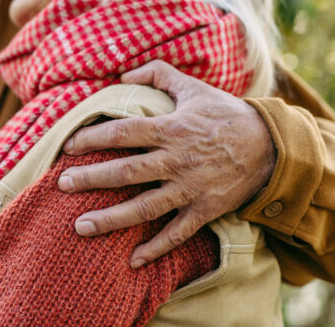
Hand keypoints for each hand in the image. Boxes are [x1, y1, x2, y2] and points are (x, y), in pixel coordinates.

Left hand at [57, 60, 275, 267]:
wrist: (272, 146)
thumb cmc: (226, 114)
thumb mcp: (193, 87)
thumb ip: (158, 74)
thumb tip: (124, 73)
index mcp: (171, 129)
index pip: (122, 133)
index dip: (92, 138)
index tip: (69, 145)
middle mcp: (176, 161)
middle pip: (126, 172)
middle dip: (91, 179)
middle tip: (62, 185)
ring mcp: (190, 188)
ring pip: (144, 207)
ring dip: (111, 218)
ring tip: (80, 226)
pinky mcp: (204, 210)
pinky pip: (177, 233)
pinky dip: (156, 248)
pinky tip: (132, 260)